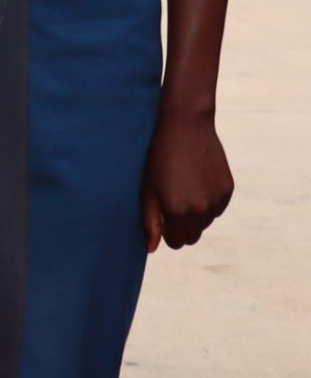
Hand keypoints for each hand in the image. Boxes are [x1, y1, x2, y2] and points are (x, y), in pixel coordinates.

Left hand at [143, 109, 233, 250]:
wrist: (186, 127)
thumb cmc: (159, 158)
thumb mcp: (148, 189)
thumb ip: (151, 221)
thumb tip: (152, 249)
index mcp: (180, 213)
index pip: (176, 242)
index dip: (167, 232)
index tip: (161, 217)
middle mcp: (203, 211)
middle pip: (192, 236)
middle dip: (181, 226)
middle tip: (170, 201)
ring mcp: (219, 201)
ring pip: (206, 222)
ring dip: (195, 214)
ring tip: (182, 186)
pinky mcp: (228, 190)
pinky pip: (217, 208)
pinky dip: (208, 201)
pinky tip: (196, 180)